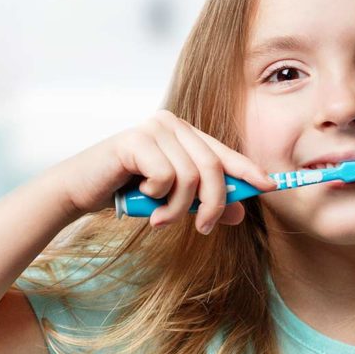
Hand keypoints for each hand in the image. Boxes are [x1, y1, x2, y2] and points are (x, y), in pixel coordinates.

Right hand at [52, 109, 274, 233]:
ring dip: (178, 208)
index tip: (272, 186)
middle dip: (214, 204)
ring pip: (189, 176)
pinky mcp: (135, 139)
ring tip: (159, 218)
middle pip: (212, 167)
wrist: (82, 191)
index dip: (249, 170)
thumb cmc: (127, 193)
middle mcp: (172, 124)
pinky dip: (155, 195)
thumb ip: (202, 202)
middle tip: (205, 229)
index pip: (224, 152)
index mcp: (184, 134)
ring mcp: (153, 129)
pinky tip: (139, 195)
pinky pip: (165, 176)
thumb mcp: (171, 200)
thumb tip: (240, 212)